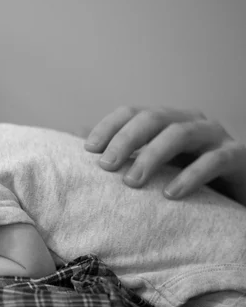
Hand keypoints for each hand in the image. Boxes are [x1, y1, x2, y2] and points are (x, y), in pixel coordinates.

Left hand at [84, 106, 245, 205]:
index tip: (87, 150)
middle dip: (125, 140)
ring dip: (152, 156)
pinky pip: (214, 160)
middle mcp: (190, 121)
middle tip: (105, 166)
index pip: (132, 112)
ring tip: (131, 182)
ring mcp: (216, 136)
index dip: (108, 126)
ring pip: (181, 133)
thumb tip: (77, 135)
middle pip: (153, 118)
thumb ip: (121, 150)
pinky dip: (190, 176)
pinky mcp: (238, 157)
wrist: (237, 192)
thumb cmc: (187, 176)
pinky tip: (170, 194)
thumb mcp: (152, 163)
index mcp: (167, 120)